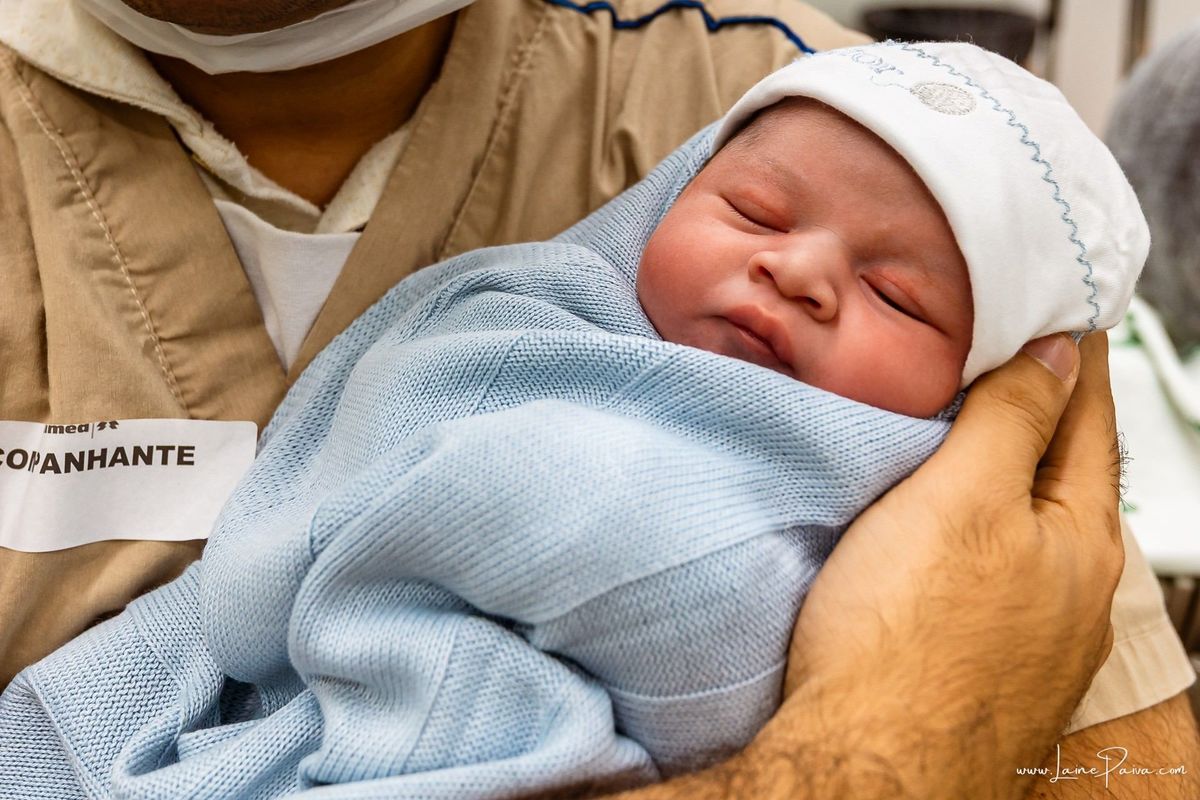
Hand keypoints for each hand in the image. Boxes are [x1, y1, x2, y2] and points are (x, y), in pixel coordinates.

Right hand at [599, 334, 1123, 799]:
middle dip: (1045, 415)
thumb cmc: (904, 639)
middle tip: (1013, 361)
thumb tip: (1058, 355)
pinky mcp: (988, 666)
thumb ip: (1014, 420)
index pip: (1087, 419)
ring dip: (1011, 476)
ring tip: (978, 436)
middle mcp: (1074, 591)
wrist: (865, 767)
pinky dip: (984, 531)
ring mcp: (1036, 636)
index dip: (1071, 360)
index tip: (1059, 316)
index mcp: (1080, 539)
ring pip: (1031, 529)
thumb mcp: (962, 498)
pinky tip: (950, 536)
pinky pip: (999, 575)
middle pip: (1066, 475)